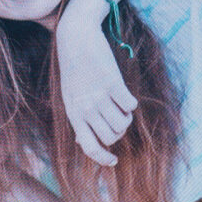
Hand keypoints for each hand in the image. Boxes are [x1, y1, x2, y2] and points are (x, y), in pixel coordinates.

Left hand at [56, 11, 137, 166]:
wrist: (76, 40)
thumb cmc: (74, 70)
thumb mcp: (70, 97)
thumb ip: (78, 119)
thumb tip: (82, 142)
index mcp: (74, 115)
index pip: (89, 147)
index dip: (103, 158)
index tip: (114, 161)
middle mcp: (85, 109)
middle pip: (111, 136)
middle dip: (119, 131)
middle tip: (119, 119)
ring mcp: (98, 96)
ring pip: (122, 123)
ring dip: (127, 118)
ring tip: (122, 107)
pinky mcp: (112, 82)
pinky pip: (130, 105)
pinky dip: (132, 104)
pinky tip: (126, 96)